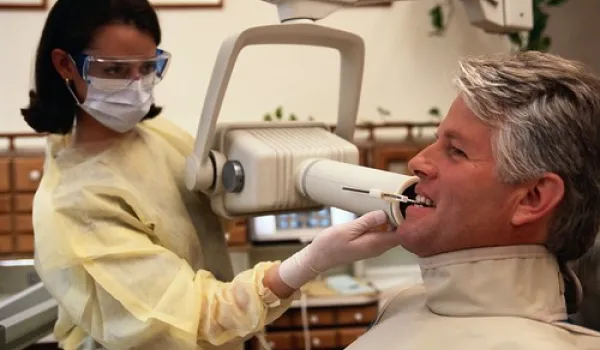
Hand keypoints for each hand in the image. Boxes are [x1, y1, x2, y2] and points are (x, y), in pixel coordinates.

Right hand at [278, 210, 399, 288]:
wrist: (318, 258)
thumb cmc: (330, 245)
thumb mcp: (347, 230)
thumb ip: (367, 222)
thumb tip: (385, 215)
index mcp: (375, 244)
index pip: (401, 234)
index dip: (406, 221)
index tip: (404, 206)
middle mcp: (378, 247)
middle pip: (399, 233)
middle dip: (400, 218)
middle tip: (396, 200)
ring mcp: (374, 247)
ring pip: (391, 233)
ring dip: (391, 220)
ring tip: (387, 204)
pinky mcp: (368, 245)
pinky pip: (382, 233)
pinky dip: (383, 224)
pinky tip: (375, 213)